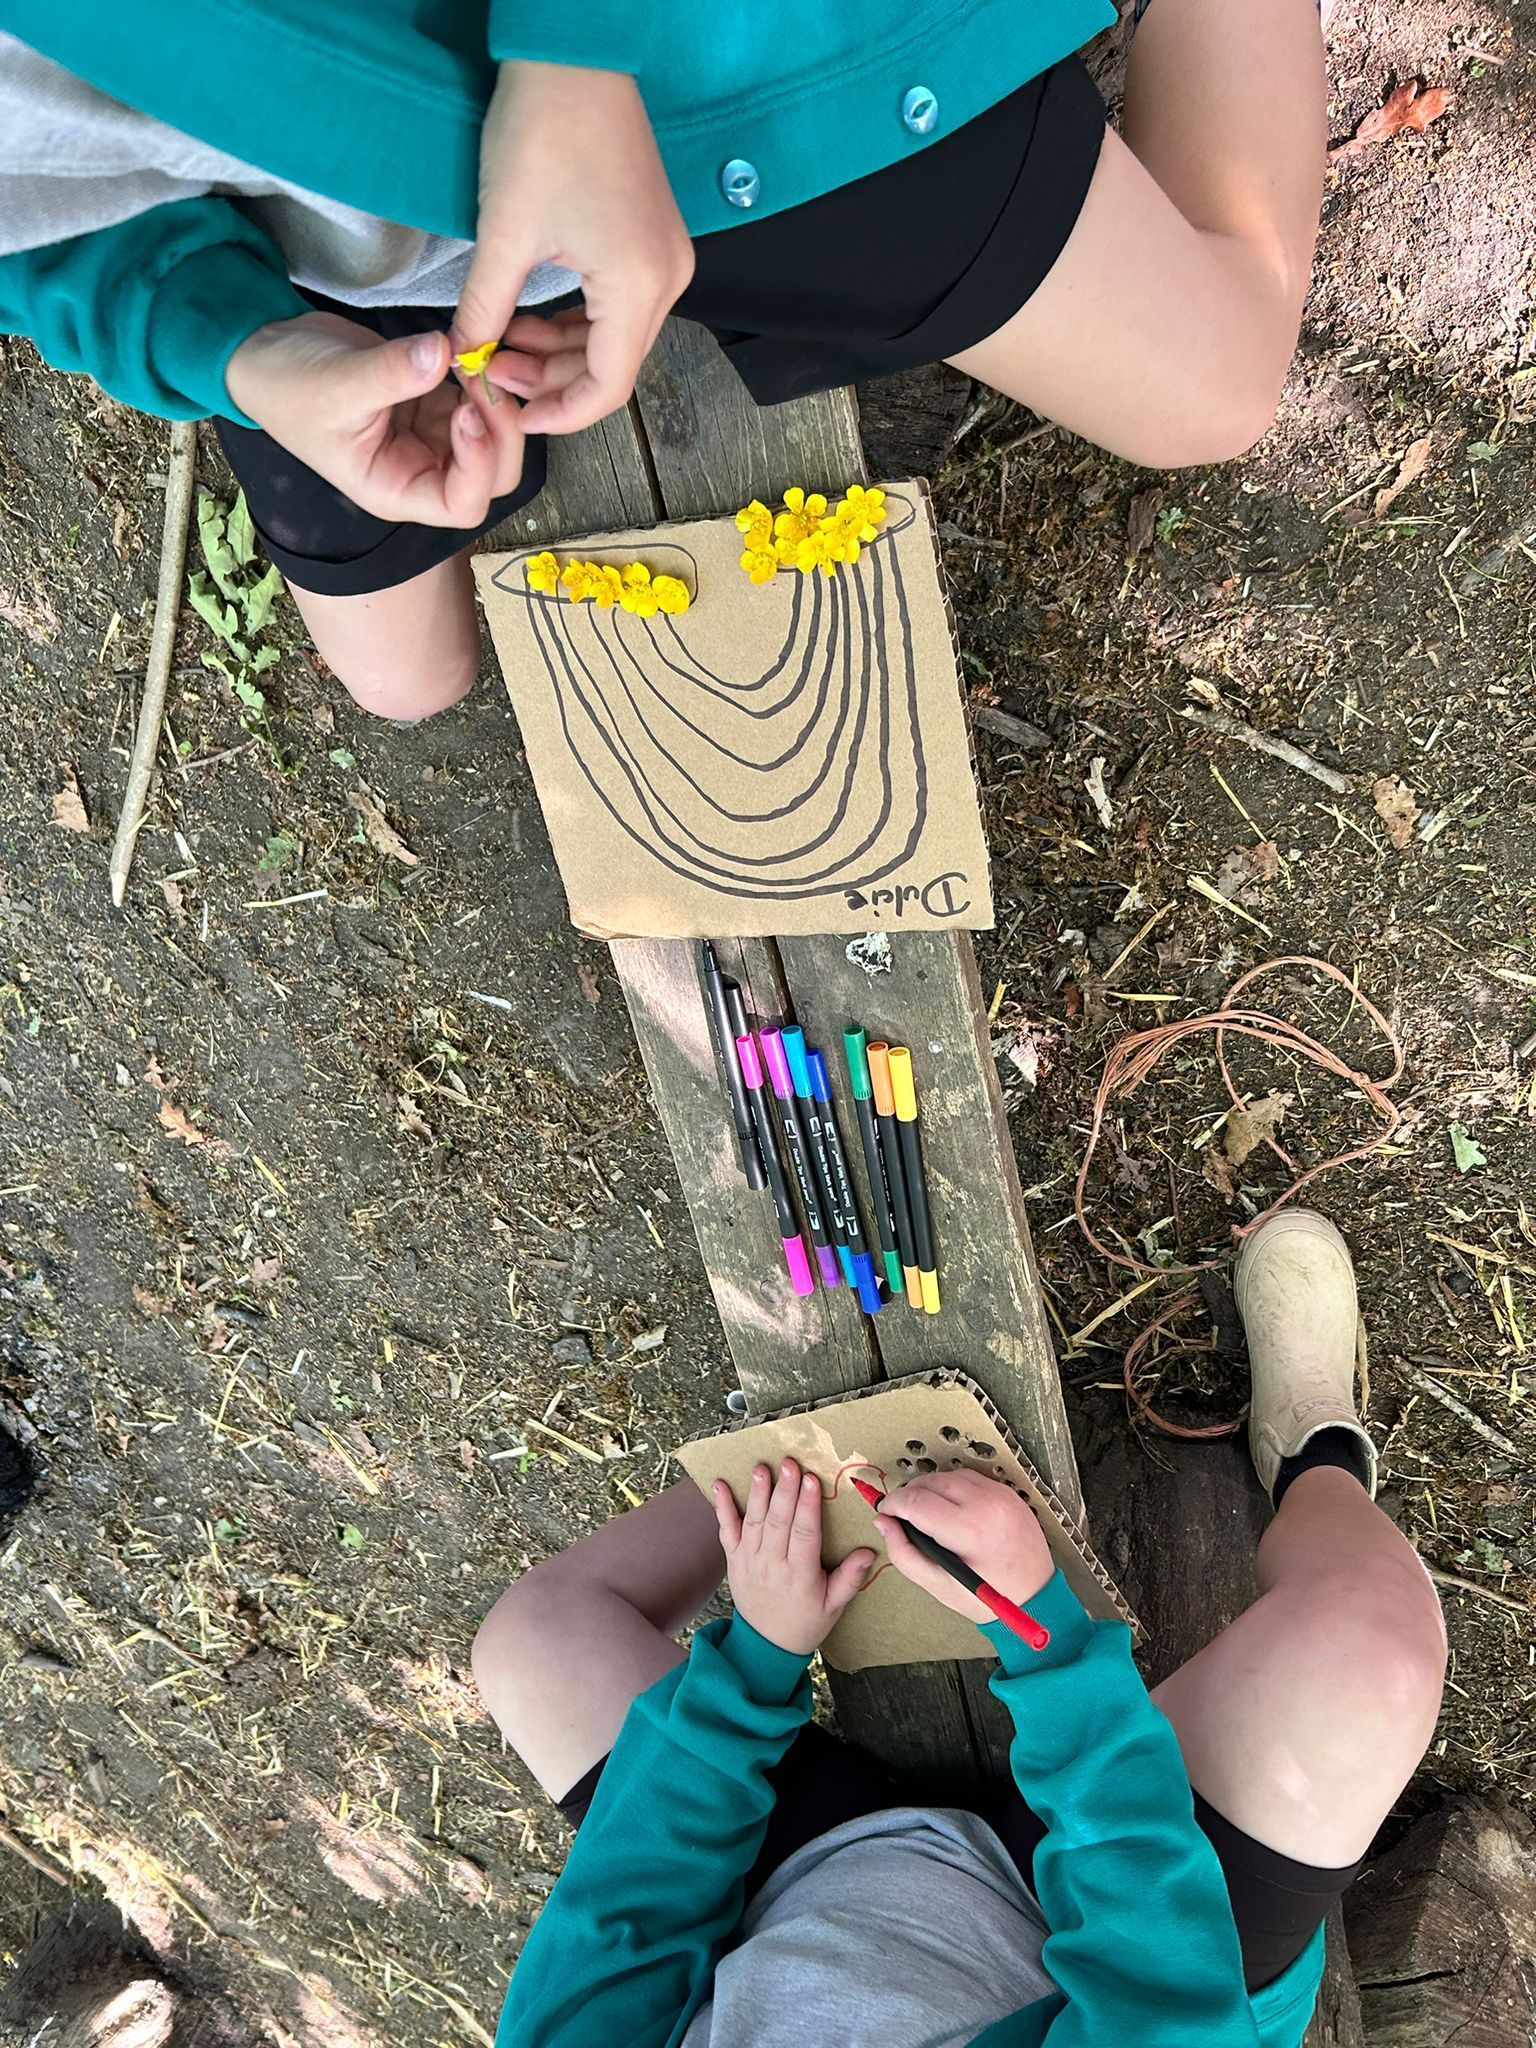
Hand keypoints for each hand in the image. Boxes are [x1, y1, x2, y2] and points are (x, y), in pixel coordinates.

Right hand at [225, 309, 527, 527]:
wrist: (271, 353)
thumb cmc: (289, 386)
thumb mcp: (336, 383)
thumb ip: (392, 372)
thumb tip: (442, 352)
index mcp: (397, 490)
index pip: (461, 505)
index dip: (479, 466)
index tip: (468, 410)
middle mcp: (422, 471)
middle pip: (493, 475)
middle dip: (501, 430)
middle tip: (486, 375)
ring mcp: (434, 437)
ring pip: (494, 436)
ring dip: (497, 399)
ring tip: (476, 352)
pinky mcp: (436, 402)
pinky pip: (478, 398)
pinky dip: (485, 376)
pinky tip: (473, 344)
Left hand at [455, 61, 693, 434]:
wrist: (573, 54)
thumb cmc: (544, 132)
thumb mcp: (504, 233)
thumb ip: (484, 308)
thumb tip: (463, 358)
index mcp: (640, 286)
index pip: (608, 388)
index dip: (558, 414)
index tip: (511, 415)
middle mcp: (667, 281)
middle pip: (613, 367)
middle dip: (551, 381)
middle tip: (491, 370)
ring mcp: (665, 260)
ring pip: (614, 338)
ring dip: (559, 351)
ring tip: (499, 341)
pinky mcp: (652, 240)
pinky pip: (618, 305)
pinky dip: (575, 321)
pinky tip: (528, 313)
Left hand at [712, 1460, 874, 1656]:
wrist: (766, 1646)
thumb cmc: (805, 1623)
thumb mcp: (834, 1606)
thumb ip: (850, 1578)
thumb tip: (868, 1552)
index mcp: (800, 1575)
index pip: (804, 1534)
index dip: (808, 1506)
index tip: (812, 1481)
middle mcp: (772, 1565)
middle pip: (778, 1522)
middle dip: (784, 1491)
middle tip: (790, 1464)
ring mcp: (750, 1561)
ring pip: (754, 1522)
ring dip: (757, 1493)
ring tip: (761, 1468)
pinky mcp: (734, 1560)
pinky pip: (726, 1531)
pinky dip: (722, 1508)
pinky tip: (720, 1486)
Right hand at [876, 1470, 1054, 1623]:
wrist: (1036, 1597)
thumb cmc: (988, 1598)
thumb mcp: (938, 1585)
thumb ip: (903, 1552)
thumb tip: (883, 1522)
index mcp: (970, 1531)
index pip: (916, 1501)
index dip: (893, 1504)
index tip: (885, 1512)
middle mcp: (988, 1505)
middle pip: (931, 1482)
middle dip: (910, 1495)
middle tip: (903, 1516)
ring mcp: (1001, 1495)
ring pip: (949, 1476)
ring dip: (931, 1489)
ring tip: (926, 1514)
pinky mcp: (1009, 1493)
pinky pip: (971, 1478)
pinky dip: (954, 1488)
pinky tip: (950, 1509)